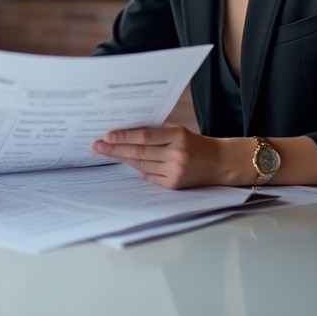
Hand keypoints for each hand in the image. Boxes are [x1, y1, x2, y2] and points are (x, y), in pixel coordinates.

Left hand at [92, 125, 234, 188]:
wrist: (220, 162)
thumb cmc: (195, 143)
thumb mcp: (178, 131)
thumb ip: (156, 133)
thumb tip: (126, 138)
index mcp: (176, 135)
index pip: (144, 136)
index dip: (123, 136)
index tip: (106, 135)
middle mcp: (176, 153)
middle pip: (139, 152)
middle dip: (114, 149)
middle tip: (96, 146)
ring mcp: (175, 170)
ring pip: (141, 165)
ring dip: (122, 159)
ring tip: (105, 153)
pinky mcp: (174, 185)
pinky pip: (149, 177)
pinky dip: (139, 170)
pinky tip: (128, 164)